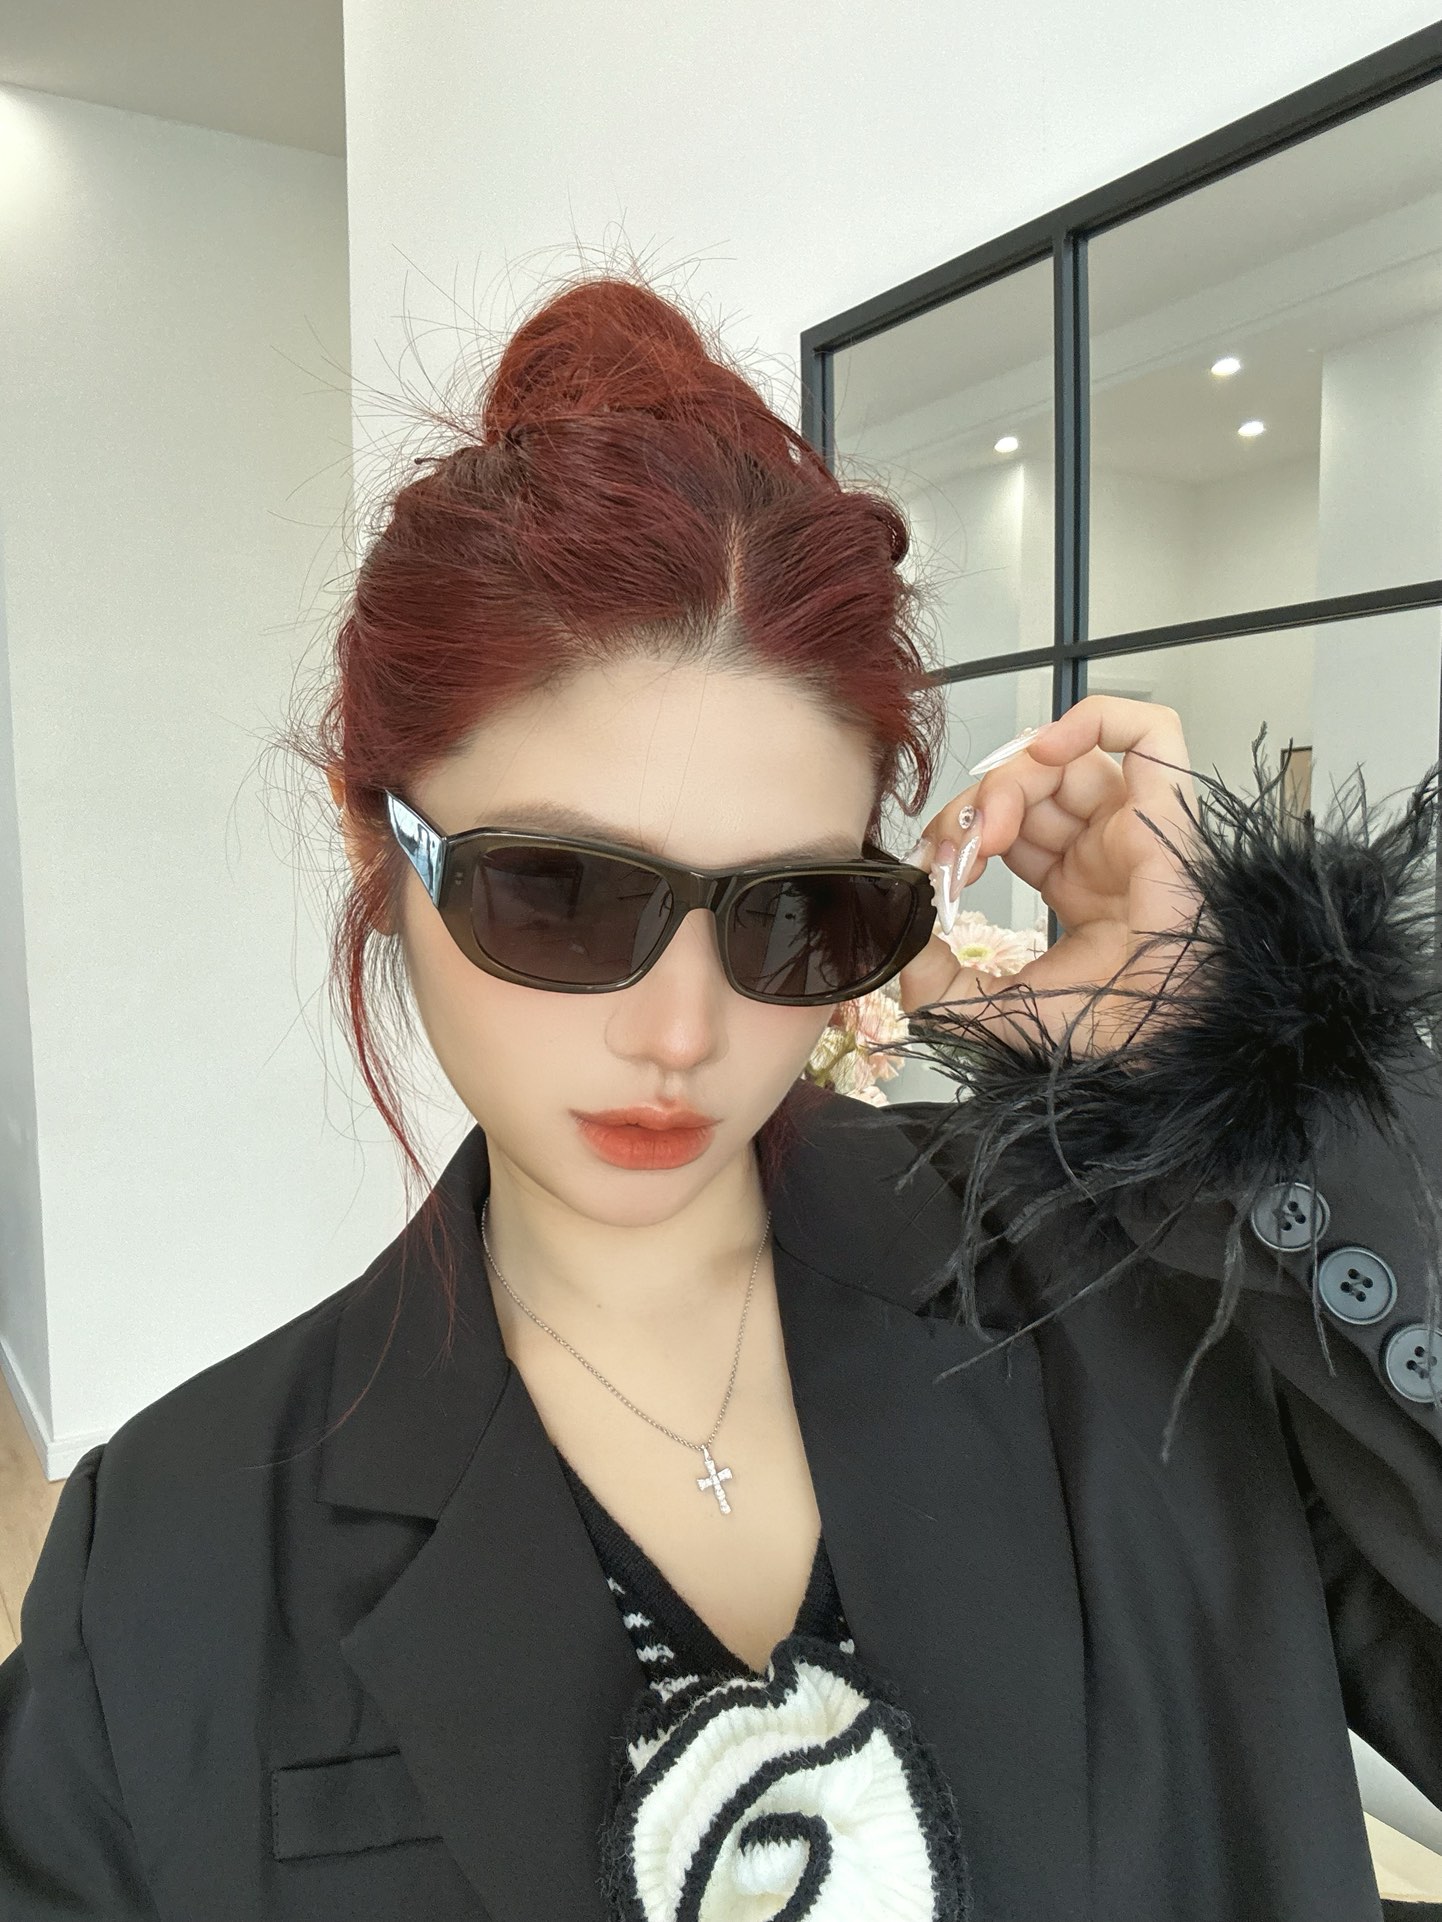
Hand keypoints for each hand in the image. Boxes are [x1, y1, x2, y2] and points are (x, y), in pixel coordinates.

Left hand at [895, 695, 1202, 1055]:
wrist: (1155, 1046)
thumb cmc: (1100, 1032)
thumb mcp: (992, 1009)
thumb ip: (938, 984)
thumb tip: (903, 951)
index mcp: (1076, 887)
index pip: (1010, 827)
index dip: (963, 834)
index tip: (934, 870)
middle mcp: (1107, 851)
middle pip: (1032, 788)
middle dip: (977, 807)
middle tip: (956, 851)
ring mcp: (1138, 828)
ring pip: (1070, 759)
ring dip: (1012, 776)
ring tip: (991, 828)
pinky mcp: (1168, 813)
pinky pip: (1153, 733)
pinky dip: (1096, 719)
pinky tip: (1046, 750)